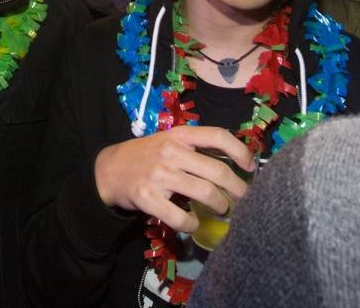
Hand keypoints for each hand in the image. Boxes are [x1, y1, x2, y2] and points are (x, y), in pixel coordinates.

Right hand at [93, 125, 254, 233]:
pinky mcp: (148, 197)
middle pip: (217, 171)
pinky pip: (180, 216)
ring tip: (222, 210)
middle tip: (244, 199)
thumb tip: (233, 163)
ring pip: (204, 193)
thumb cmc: (146, 156)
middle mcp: (171, 152)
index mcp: (180, 135)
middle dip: (237, 189)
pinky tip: (193, 223)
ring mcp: (160, 175)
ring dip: (220, 206)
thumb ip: (195, 148)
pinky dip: (192, 224)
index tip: (251, 166)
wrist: (108, 170)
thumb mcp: (169, 141)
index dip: (240, 150)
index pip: (217, 136)